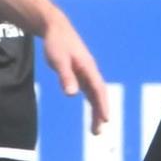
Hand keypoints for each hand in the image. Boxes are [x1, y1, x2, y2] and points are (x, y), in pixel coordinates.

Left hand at [40, 15, 110, 133]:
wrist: (55, 28)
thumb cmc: (56, 44)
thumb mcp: (58, 60)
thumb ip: (65, 76)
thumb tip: (72, 94)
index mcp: (88, 68)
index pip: (98, 89)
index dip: (102, 105)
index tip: (105, 119)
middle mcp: (90, 72)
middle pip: (99, 95)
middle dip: (100, 113)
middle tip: (97, 132)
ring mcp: (86, 73)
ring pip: (95, 95)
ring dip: (97, 111)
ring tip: (95, 128)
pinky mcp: (80, 73)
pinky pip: (90, 92)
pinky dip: (92, 103)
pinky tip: (91, 112)